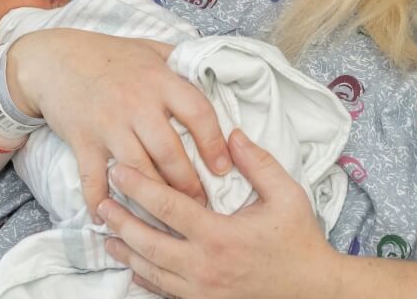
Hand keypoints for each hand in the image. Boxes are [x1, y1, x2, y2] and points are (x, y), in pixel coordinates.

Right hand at [8, 29, 230, 219]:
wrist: (54, 57)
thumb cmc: (107, 53)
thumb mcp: (148, 48)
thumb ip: (179, 61)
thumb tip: (213, 73)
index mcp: (158, 80)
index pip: (198, 112)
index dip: (215, 143)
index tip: (223, 168)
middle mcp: (136, 104)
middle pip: (170, 152)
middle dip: (189, 184)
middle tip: (201, 203)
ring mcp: (109, 124)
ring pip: (139, 171)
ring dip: (155, 198)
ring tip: (168, 217)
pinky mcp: (84, 140)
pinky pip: (94, 179)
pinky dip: (99, 202)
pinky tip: (107, 219)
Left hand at [100, 129, 342, 298]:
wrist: (315, 291)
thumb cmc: (300, 241)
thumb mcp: (287, 195)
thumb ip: (258, 163)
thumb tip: (231, 134)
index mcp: (220, 235)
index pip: (168, 207)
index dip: (138, 187)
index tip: (117, 170)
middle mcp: (204, 266)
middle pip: (148, 242)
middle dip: (121, 221)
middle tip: (101, 202)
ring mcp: (202, 291)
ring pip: (151, 271)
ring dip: (127, 251)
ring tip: (107, 234)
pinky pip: (166, 293)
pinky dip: (145, 280)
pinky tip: (133, 267)